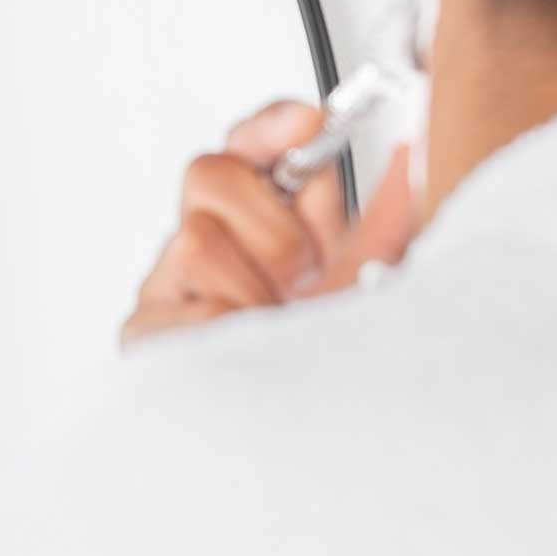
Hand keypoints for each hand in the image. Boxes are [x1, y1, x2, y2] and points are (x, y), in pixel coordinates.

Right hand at [121, 100, 417, 345]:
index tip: (310, 121)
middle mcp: (205, 243)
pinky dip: (229, 332)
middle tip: (302, 277)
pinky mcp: (144, 330)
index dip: (271, 126)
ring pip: (194, 241)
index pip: (245, 145)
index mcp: (253, 220)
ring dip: (253, 291)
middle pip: (207, 174)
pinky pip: (185, 306)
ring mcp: (170, 285)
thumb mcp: (364, 281)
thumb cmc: (322, 359)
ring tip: (277, 328)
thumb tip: (411, 153)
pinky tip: (248, 352)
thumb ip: (383, 219)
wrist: (295, 434)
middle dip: (271, 227)